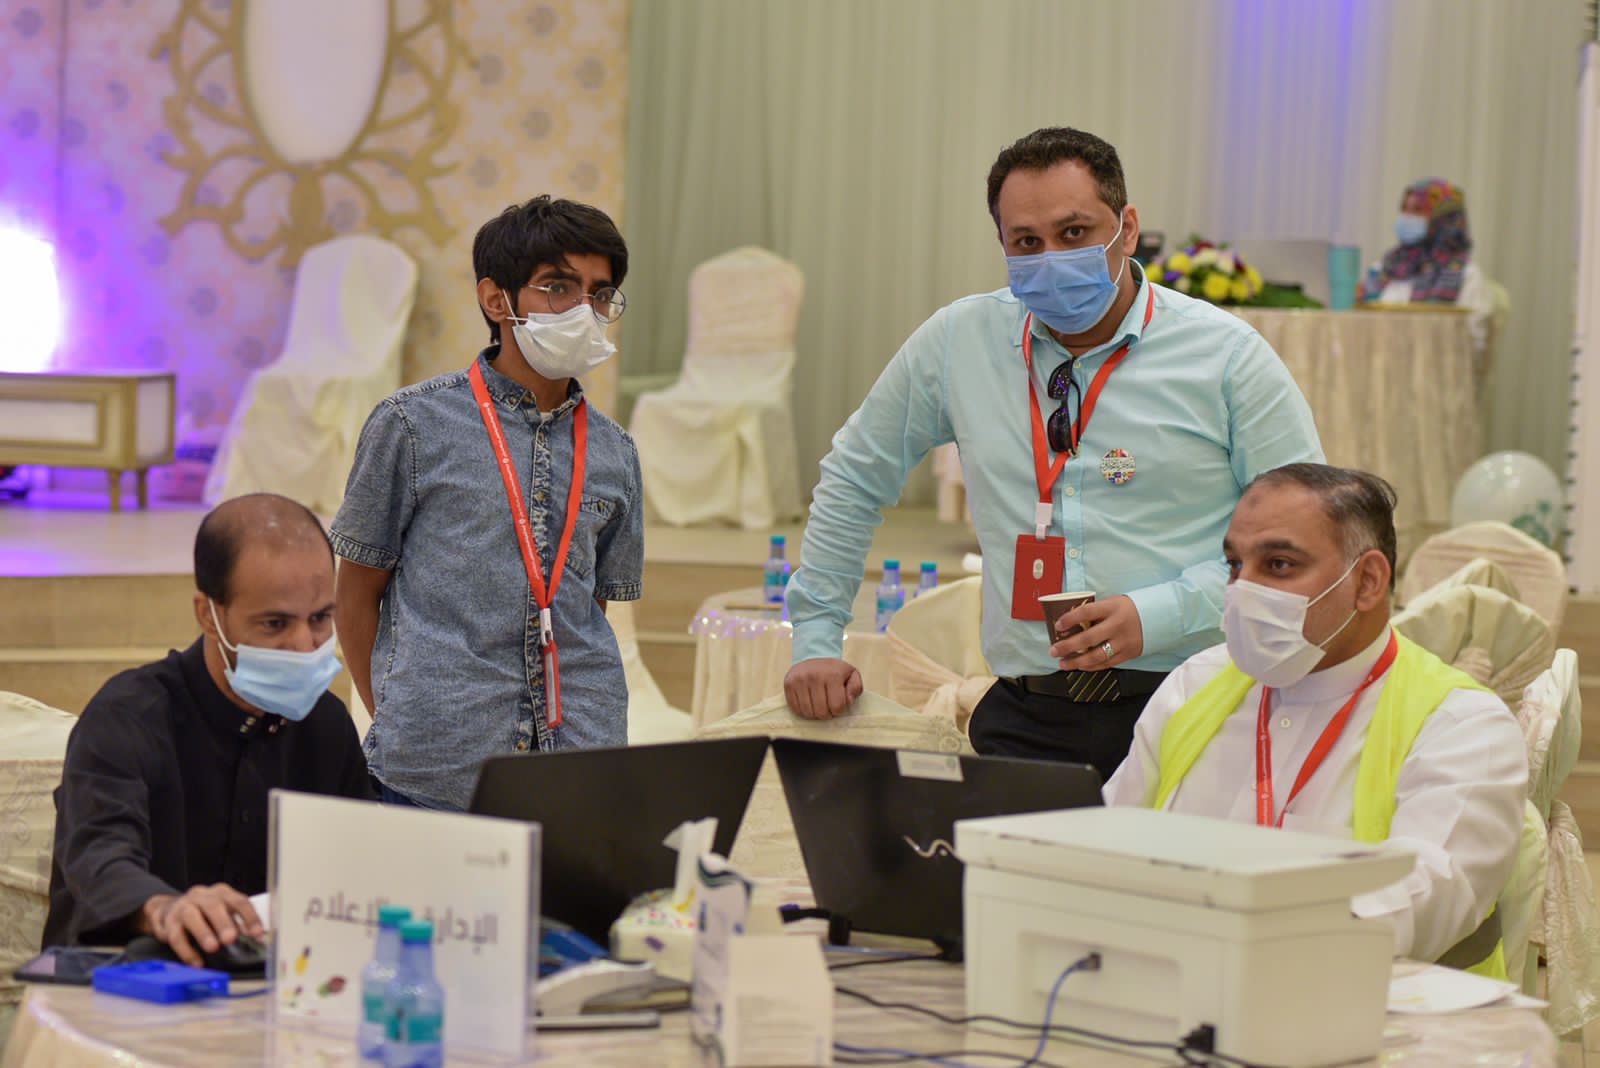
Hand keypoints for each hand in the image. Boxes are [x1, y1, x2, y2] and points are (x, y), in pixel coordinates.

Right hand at [139, 884, 263, 966]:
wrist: (166, 909)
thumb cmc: (202, 913)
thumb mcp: (222, 914)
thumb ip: (237, 925)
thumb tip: (254, 939)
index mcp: (221, 893)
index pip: (239, 901)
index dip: (250, 917)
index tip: (257, 934)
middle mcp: (202, 896)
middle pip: (214, 905)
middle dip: (224, 923)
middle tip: (231, 939)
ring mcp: (183, 906)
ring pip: (192, 916)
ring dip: (203, 933)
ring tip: (212, 948)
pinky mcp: (168, 921)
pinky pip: (176, 936)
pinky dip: (187, 951)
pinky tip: (196, 963)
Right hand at [784, 658, 863, 719]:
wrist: (814, 655)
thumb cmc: (834, 670)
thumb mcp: (852, 674)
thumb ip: (856, 688)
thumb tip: (848, 701)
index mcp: (832, 675)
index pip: (837, 706)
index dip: (839, 711)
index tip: (838, 705)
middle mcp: (814, 677)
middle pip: (821, 712)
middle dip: (827, 714)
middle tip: (828, 708)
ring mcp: (799, 681)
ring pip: (807, 712)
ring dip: (814, 714)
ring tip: (819, 706)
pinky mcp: (788, 684)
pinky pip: (795, 708)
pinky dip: (803, 711)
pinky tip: (809, 704)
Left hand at [1049, 595, 1143, 671]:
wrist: (1158, 617)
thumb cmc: (1128, 609)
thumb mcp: (1112, 603)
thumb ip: (1095, 612)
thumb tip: (1070, 622)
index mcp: (1112, 608)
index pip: (1086, 612)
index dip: (1070, 619)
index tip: (1057, 625)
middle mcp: (1117, 625)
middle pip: (1088, 638)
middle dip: (1068, 646)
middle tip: (1053, 651)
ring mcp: (1123, 642)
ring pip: (1097, 656)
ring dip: (1077, 661)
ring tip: (1063, 663)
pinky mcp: (1128, 654)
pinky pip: (1107, 663)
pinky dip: (1091, 666)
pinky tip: (1080, 666)